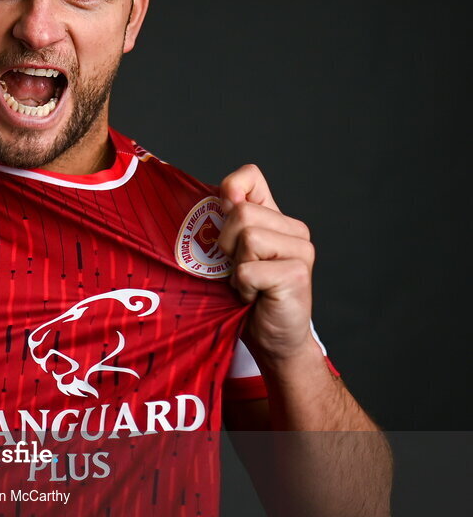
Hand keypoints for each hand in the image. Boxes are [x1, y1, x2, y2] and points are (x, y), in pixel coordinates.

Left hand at [217, 164, 315, 361]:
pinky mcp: (297, 273)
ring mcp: (300, 249)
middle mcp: (293, 229)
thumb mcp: (227, 257)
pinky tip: (253, 297)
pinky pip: (248, 270)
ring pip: (247, 236)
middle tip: (236, 270)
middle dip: (225, 245)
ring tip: (247, 284)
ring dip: (235, 268)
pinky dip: (241, 288)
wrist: (273, 340)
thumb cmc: (246, 298)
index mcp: (274, 218)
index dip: (230, 190)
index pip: (251, 176)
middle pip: (241, 212)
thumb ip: (222, 225)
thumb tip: (216, 195)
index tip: (222, 218)